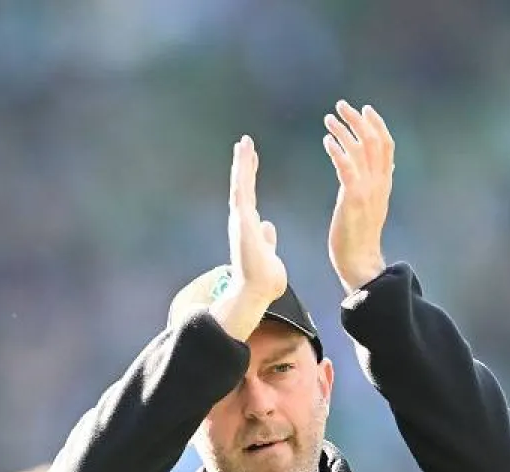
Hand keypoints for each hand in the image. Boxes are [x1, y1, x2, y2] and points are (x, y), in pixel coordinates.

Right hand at [225, 135, 287, 304]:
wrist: (257, 291)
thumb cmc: (264, 279)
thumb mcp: (269, 254)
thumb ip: (267, 239)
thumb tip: (268, 226)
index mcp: (249, 227)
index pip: (250, 197)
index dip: (250, 177)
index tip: (252, 160)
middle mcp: (241, 221)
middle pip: (243, 186)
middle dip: (244, 165)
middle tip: (245, 144)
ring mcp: (239, 219)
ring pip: (240, 184)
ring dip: (241, 163)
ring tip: (243, 142)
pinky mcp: (241, 219)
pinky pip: (241, 189)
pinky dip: (242, 171)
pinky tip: (243, 154)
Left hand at [324, 100, 392, 293]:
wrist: (359, 263)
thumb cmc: (359, 237)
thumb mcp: (374, 205)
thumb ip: (378, 183)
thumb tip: (386, 164)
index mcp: (384, 184)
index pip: (386, 145)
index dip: (377, 124)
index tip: (364, 109)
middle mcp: (379, 183)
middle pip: (375, 141)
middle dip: (358, 119)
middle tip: (341, 105)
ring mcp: (368, 191)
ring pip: (361, 150)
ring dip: (344, 130)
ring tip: (328, 118)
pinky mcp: (353, 199)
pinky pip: (347, 168)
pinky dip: (337, 150)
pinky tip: (326, 141)